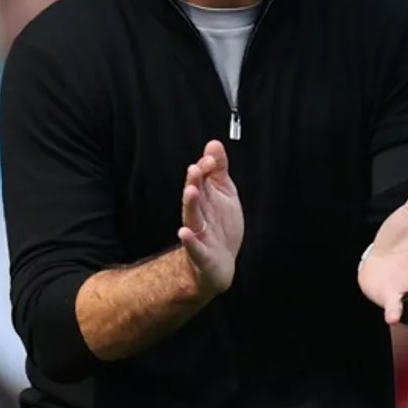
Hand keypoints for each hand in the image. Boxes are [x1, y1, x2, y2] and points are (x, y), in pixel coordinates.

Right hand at [178, 140, 243, 295]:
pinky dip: (189, 240)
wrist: (219, 263)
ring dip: (191, 204)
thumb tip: (214, 144)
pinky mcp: (202, 254)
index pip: (203, 180)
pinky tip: (184, 233)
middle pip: (195, 195)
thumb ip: (218, 169)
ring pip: (193, 217)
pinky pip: (195, 247)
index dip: (206, 169)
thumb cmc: (220, 227)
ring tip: (190, 191)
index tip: (210, 160)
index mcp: (205, 199)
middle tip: (195, 168)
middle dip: (195, 181)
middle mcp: (199, 214)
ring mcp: (199, 234)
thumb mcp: (223, 193)